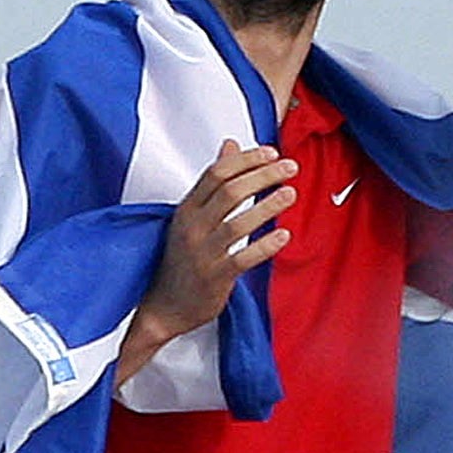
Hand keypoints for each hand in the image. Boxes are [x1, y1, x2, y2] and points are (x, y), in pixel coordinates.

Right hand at [135, 140, 296, 341]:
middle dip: (263, 175)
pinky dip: (264, 246)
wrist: (162, 307)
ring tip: (290, 194)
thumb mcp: (190, 216)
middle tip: (290, 168)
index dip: (246, 159)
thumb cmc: (180, 258)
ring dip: (268, 206)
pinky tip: (284, 235)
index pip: (216, 173)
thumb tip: (230, 145)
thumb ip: (213, 181)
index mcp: (186, 209)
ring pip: (238, 223)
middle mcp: (192, 227)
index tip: (271, 152)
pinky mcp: (215, 277)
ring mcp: (203, 253)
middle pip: (230, 192)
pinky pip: (243, 258)